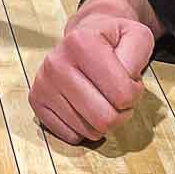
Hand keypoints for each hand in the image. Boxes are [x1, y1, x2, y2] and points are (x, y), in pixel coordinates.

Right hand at [29, 0, 156, 143]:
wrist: (83, 38)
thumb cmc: (112, 41)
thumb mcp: (137, 37)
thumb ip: (138, 58)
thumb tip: (124, 87)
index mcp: (81, 42)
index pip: (123, 95)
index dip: (135, 93)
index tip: (129, 80)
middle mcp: (56, 62)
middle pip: (104, 119)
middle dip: (120, 112)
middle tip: (118, 96)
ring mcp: (43, 83)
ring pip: (88, 131)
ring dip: (103, 120)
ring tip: (102, 98)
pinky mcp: (36, 101)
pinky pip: (71, 136)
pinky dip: (84, 128)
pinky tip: (85, 107)